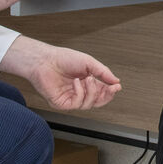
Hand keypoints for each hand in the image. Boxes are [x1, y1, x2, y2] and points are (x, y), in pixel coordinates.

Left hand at [0, 36, 121, 110]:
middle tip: (111, 88)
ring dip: (91, 91)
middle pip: (98, 101)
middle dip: (106, 95)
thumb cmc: (63, 59)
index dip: (111, 91)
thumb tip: (116, 80)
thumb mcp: (89, 62)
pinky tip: (76, 83)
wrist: (45, 60)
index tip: (117, 86)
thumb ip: (103, 72)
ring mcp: (71, 98)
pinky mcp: (62, 103)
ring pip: (89, 104)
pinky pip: (77, 104)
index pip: (102, 92)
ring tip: (87, 79)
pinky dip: (79, 92)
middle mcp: (80, 91)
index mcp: (87, 82)